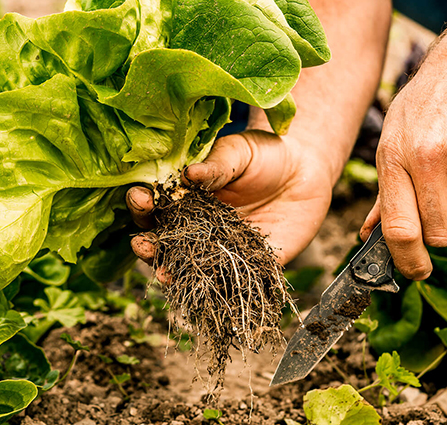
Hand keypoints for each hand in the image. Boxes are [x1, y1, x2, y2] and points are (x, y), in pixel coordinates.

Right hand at [127, 130, 333, 275]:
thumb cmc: (266, 154)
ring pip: (191, 268)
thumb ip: (216, 166)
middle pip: (166, 242)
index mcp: (188, 197)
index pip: (157, 205)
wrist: (307, 171)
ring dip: (173, 274)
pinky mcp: (252, 265)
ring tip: (162, 275)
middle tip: (141, 244)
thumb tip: (188, 173)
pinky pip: (232, 282)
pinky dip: (218, 291)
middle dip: (149, 245)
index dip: (143, 204)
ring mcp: (222, 249)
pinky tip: (207, 293)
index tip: (139, 198)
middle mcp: (199, 228)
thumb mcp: (239, 152)